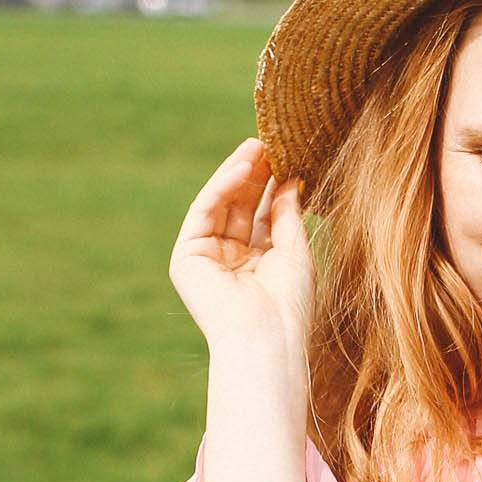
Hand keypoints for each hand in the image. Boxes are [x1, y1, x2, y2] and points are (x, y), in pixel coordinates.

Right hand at [170, 139, 312, 378]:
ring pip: (220, 206)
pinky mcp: (186, 257)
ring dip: (238, 174)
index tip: (287, 157)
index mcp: (257, 265)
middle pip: (239, 208)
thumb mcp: (295, 251)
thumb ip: (288, 214)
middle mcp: (229, 261)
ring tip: (257, 146)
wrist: (268, 337)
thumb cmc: (289, 304)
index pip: (261, 216)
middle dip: (254, 175)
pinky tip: (242, 168)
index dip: (272, 186)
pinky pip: (204, 212)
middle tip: (271, 143)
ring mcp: (206, 259)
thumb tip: (291, 179)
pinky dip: (221, 188)